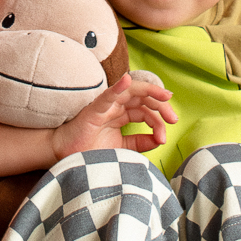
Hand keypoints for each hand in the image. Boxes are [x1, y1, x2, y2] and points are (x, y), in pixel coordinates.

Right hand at [52, 74, 175, 160]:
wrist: (67, 160)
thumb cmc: (90, 151)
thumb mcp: (122, 148)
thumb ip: (140, 143)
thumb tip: (160, 139)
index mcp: (122, 115)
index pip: (146, 111)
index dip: (158, 121)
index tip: (165, 137)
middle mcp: (116, 107)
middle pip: (143, 98)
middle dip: (161, 105)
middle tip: (173, 118)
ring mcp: (106, 106)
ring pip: (131, 91)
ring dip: (150, 91)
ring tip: (165, 97)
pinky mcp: (94, 110)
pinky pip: (108, 95)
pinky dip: (118, 86)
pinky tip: (127, 80)